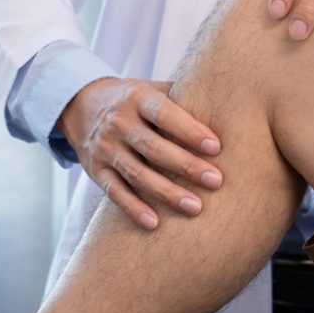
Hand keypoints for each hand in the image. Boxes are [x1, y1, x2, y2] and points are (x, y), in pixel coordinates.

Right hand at [58, 78, 222, 228]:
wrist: (81, 105)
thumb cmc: (137, 100)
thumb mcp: (153, 89)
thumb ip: (185, 97)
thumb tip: (232, 103)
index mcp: (138, 98)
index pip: (164, 114)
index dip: (189, 130)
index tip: (216, 147)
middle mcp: (119, 123)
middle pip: (153, 147)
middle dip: (186, 166)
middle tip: (216, 181)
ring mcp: (106, 148)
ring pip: (136, 173)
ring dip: (166, 193)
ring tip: (196, 207)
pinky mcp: (96, 170)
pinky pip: (115, 192)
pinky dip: (133, 208)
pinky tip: (155, 223)